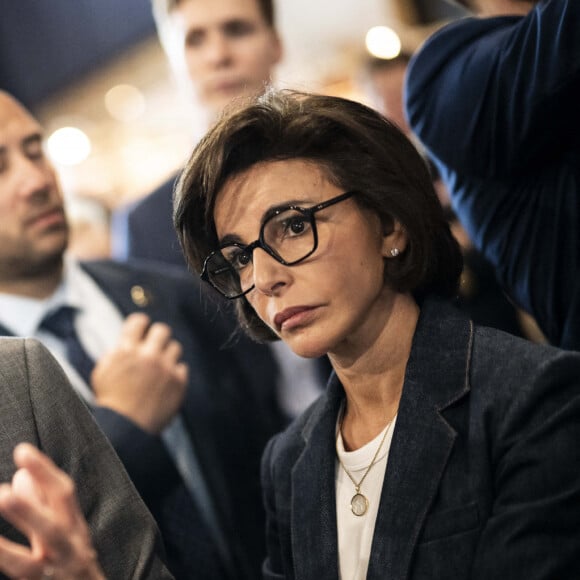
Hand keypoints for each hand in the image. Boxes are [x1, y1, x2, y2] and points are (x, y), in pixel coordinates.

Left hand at [0, 443, 104, 579]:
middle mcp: (68, 553)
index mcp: (75, 529)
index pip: (63, 495)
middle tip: (1, 494)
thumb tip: (18, 477)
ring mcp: (53, 578)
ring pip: (27, 566)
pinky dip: (1, 561)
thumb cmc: (72, 564)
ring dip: (3, 550)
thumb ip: (43, 506)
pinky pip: (19, 577)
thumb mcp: (65, 532)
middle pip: (51, 530)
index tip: (22, 450)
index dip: (45, 472)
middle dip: (28, 512)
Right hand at [92, 312, 188, 432]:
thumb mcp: (103, 372)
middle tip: (153, 347)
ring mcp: (165, 368)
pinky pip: (182, 367)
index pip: (139, 321)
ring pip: (175, 347)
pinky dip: (175, 373)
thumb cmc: (110, 401)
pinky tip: (165, 382)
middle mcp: (147, 356)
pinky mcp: (178, 382)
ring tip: (159, 367)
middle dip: (157, 337)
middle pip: (162, 330)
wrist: (124, 429)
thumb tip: (131, 337)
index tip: (142, 331)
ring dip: (167, 355)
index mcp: (125, 350)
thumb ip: (117, 351)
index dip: (140, 325)